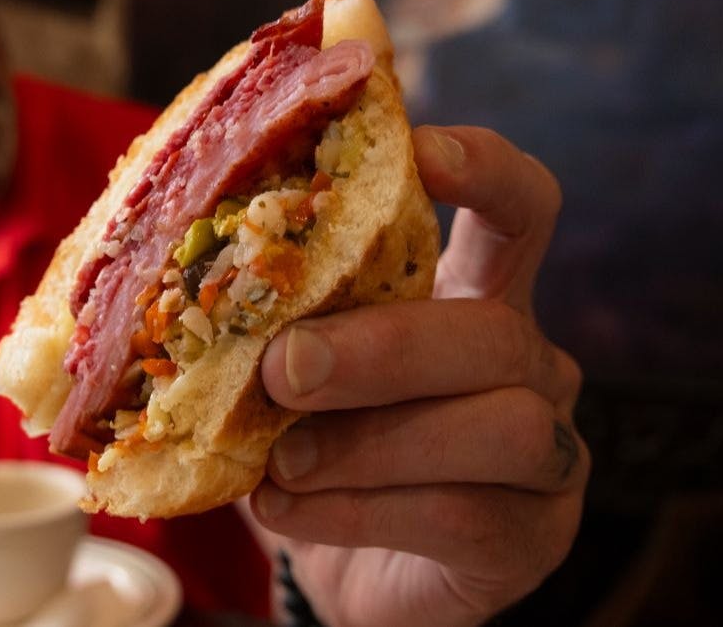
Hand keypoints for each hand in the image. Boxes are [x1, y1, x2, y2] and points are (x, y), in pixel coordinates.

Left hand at [250, 126, 587, 626]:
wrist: (342, 570)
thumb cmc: (315, 442)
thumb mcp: (292, 368)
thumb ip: (267, 321)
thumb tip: (177, 277)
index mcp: (476, 294)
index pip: (520, 208)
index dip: (486, 170)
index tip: (419, 152)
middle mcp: (528, 363)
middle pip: (495, 331)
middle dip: (384, 346)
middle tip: (285, 368)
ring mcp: (545, 453)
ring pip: (497, 426)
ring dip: (369, 440)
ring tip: (278, 459)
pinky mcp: (529, 537)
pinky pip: (461, 514)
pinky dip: (354, 510)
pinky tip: (283, 507)